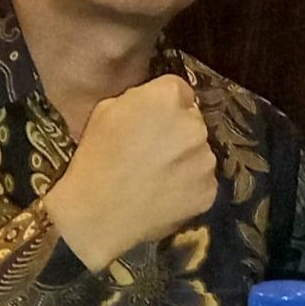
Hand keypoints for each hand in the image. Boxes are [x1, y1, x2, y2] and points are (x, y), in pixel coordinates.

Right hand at [44, 75, 217, 267]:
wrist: (96, 214)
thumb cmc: (94, 159)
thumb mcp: (105, 111)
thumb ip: (139, 99)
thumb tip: (155, 104)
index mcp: (167, 98)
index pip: (180, 91)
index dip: (164, 106)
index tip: (151, 122)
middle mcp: (194, 125)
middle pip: (193, 122)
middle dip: (177, 132)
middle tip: (151, 152)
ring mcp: (205, 160)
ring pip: (200, 152)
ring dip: (185, 159)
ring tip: (155, 177)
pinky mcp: (209, 190)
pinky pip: (202, 181)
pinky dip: (188, 186)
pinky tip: (163, 194)